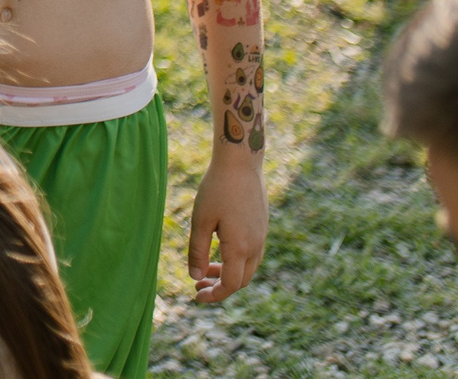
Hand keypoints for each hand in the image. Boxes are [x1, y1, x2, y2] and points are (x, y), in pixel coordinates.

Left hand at [186, 154, 267, 303]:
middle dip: (220, 286)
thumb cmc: (217, 189)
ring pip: (248, 267)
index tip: (196, 296)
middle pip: (242, 280)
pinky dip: (235, 260)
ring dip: (228, 273)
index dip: (214, 295)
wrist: (241, 162)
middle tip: (197, 284)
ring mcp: (262, 236)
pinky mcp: (261, 226)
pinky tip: (218, 250)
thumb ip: (198, 251)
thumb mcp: (201, 220)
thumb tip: (196, 277)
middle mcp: (256, 245)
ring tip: (205, 269)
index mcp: (241, 247)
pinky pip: (251, 253)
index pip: (231, 284)